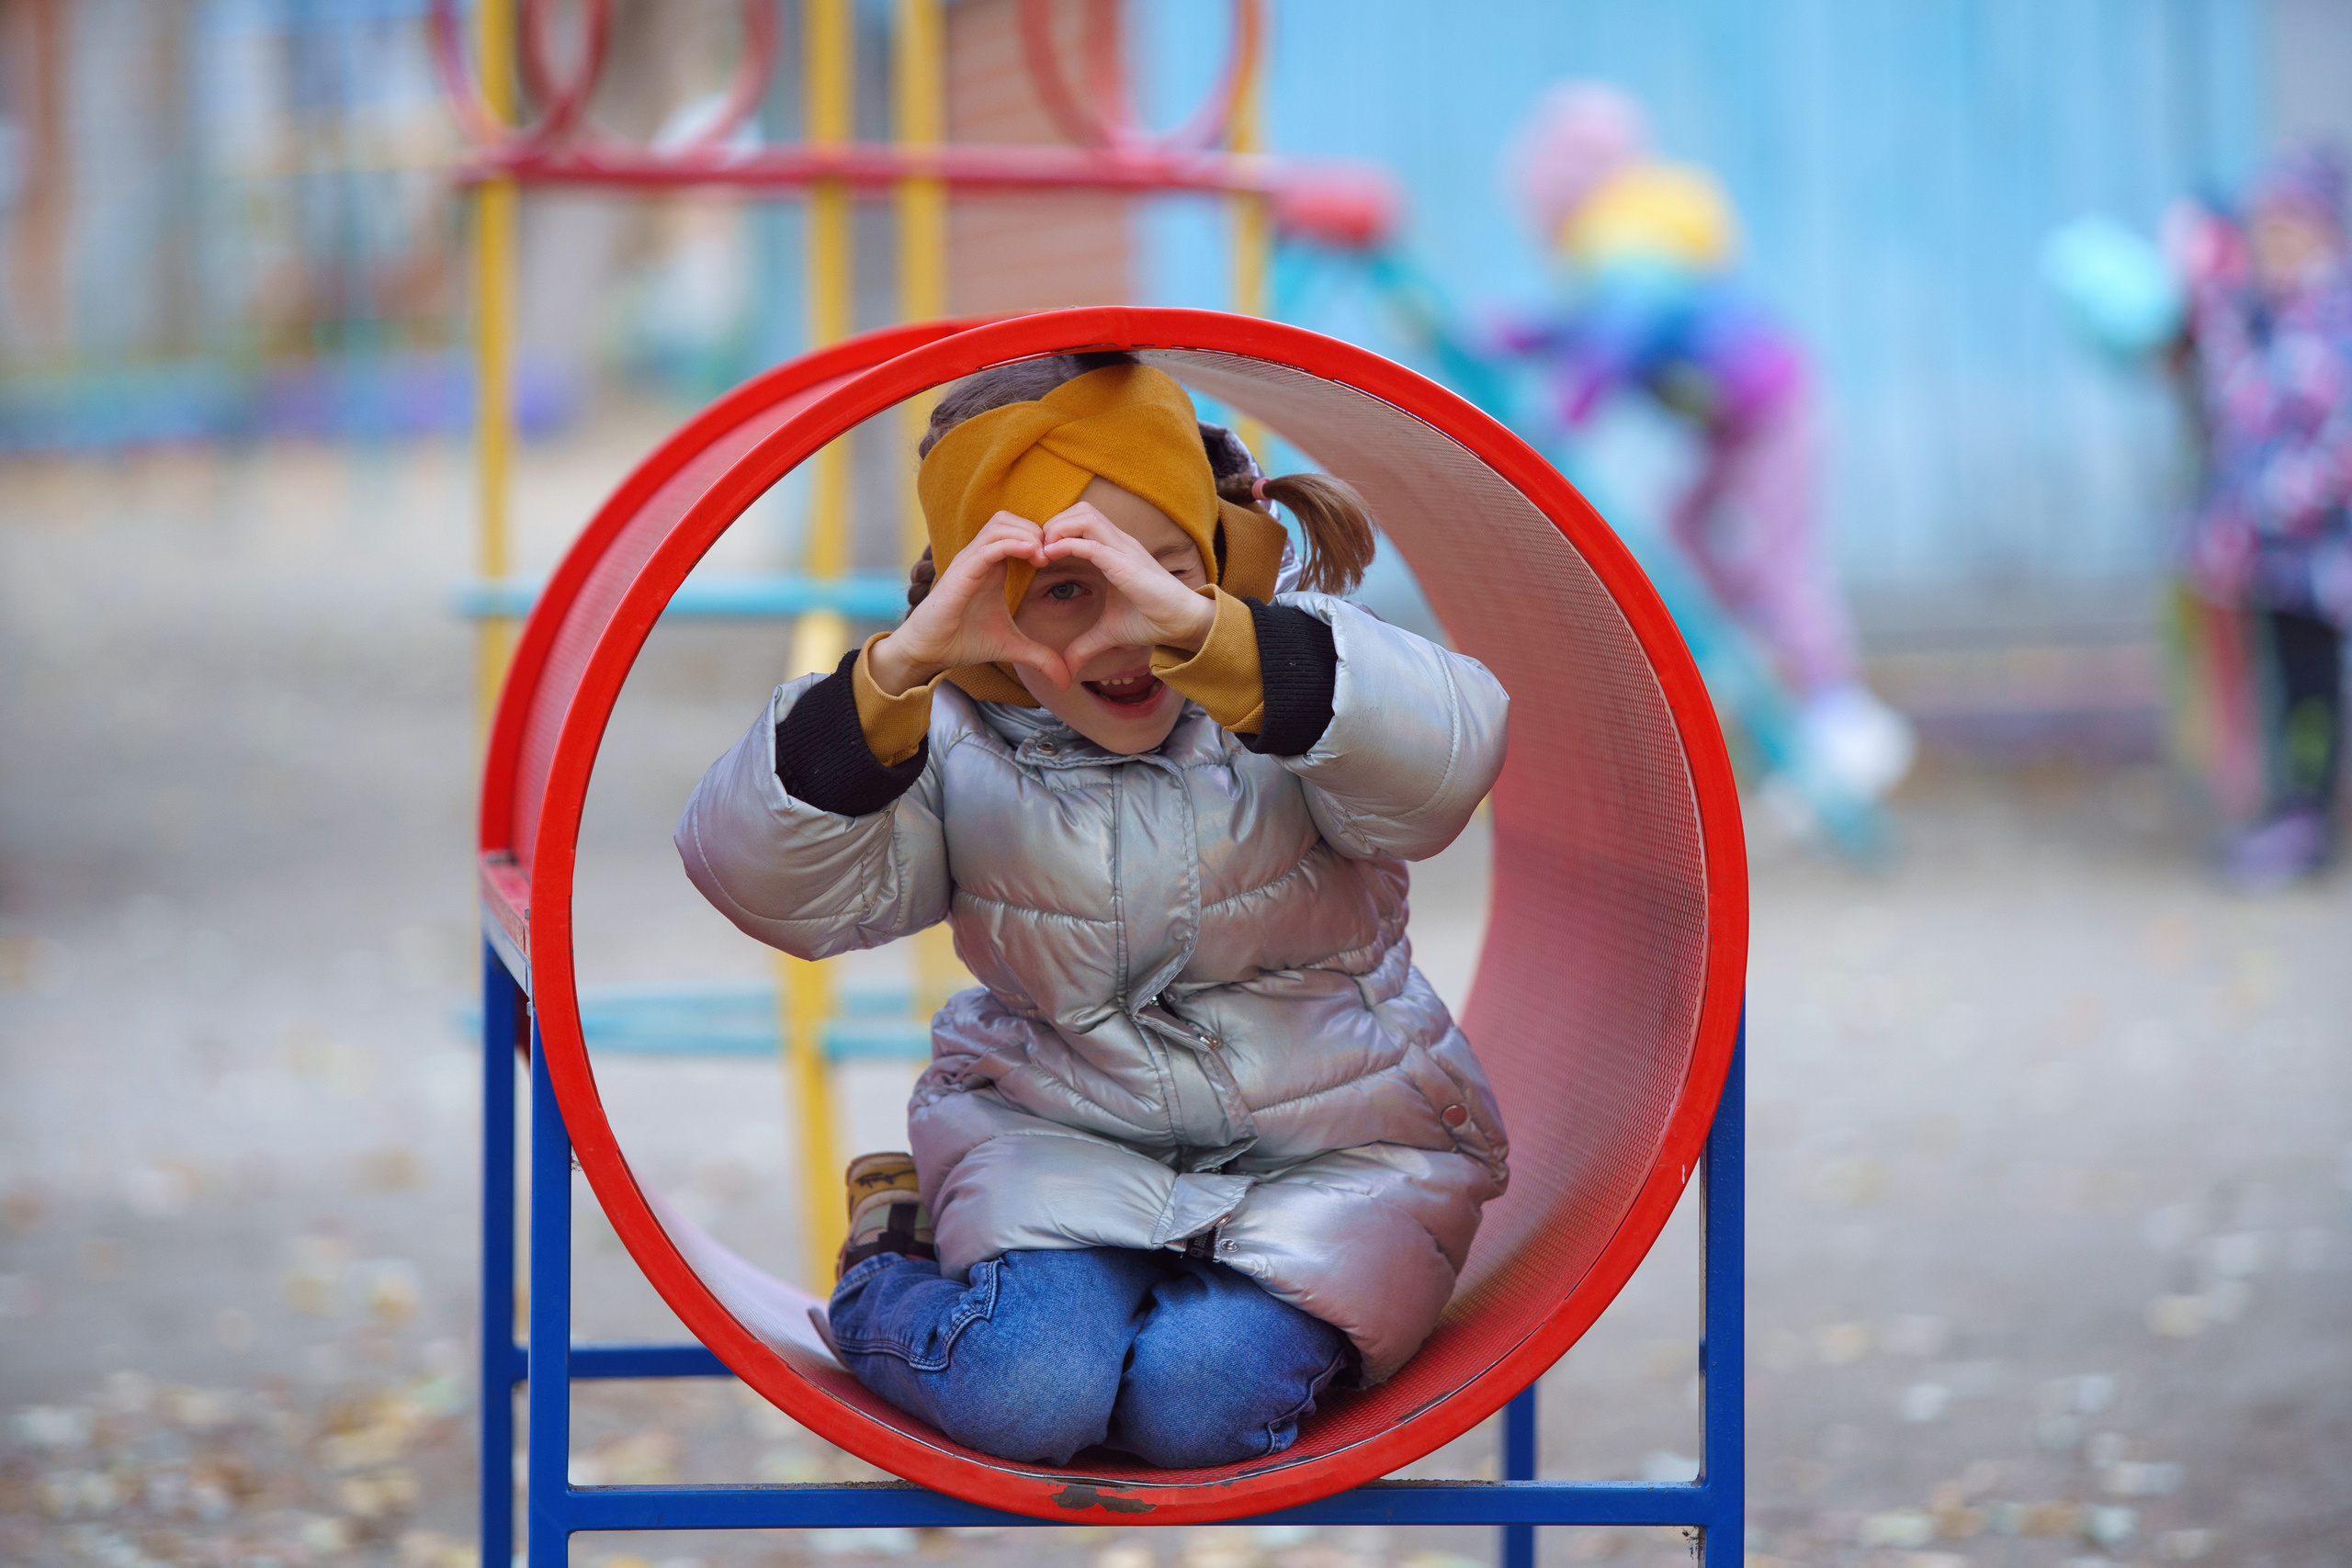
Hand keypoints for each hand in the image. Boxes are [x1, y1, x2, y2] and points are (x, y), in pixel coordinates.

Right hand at [869, 513, 1072, 691]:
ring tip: (1044, 556)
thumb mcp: (1012, 647)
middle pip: (1010, 519)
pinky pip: (989, 546)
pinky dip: (1013, 544)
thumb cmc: (963, 641)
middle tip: (1054, 555)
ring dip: (1027, 533)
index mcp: (992, 565)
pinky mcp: (962, 571)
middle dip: (1037, 530)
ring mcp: (969, 561)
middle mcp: (980, 557)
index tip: (1060, 560)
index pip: (1018, 530)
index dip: (1042, 538)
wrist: (929, 652)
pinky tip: (1032, 556)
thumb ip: (1041, 657)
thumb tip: (1066, 678)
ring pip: (1000, 524)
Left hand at [1037, 502, 1217, 673]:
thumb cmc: (1152, 620)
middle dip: (1054, 523)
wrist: (1183, 624)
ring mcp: (1123, 549)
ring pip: (1085, 516)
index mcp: (1114, 550)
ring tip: (1044, 552)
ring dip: (1058, 529)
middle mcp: (1119, 542)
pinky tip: (1051, 556)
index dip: (1056, 531)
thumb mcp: (1109, 633)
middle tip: (1038, 550)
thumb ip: (1085, 645)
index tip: (1039, 555)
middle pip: (1080, 509)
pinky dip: (1067, 545)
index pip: (1080, 521)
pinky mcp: (1125, 564)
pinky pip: (1091, 544)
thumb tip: (1067, 666)